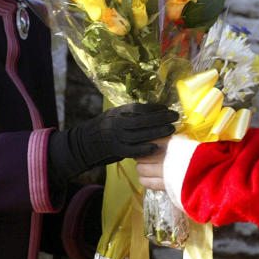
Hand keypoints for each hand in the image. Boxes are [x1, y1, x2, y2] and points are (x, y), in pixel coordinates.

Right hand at [48, 103, 177, 182]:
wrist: (83, 144)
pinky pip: (133, 150)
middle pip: (141, 120)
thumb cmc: (102, 129)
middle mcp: (116, 124)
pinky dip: (145, 149)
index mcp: (116, 113)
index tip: (166, 107)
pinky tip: (157, 147)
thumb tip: (150, 111)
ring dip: (157, 132)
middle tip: (175, 116)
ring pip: (139, 134)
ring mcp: (116, 138)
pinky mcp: (116, 151)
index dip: (153, 108)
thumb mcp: (112, 116)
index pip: (137, 108)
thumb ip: (128, 114)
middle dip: (160, 118)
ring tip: (171, 129)